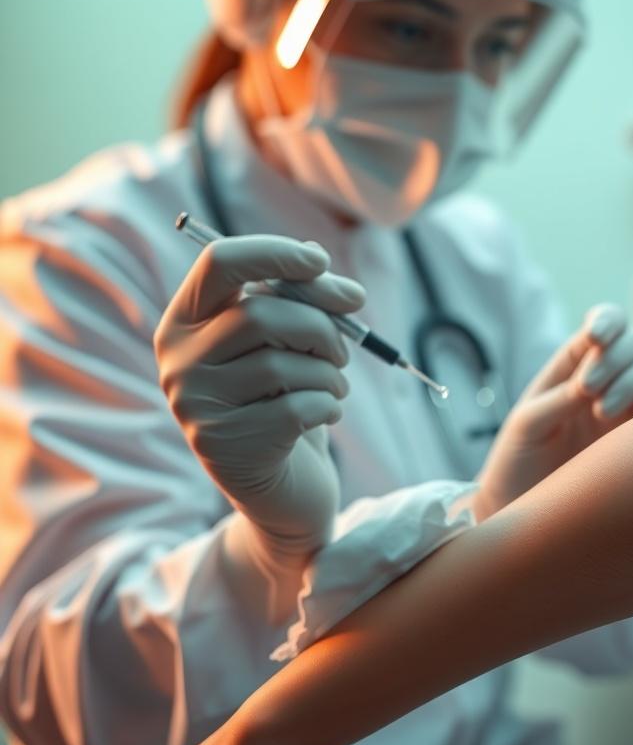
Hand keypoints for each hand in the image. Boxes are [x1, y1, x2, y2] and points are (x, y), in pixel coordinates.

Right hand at [154, 235, 364, 559]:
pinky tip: (326, 415)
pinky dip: (328, 406)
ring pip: (280, 364)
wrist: (283, 491)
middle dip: (320, 326)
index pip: (218, 262)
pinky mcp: (224, 447)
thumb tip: (319, 260)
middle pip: (258, 314)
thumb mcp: (289, 345)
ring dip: (330, 372)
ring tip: (335, 388)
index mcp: (185, 322)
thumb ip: (297, 300)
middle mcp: (176, 361)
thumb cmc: (287, 403)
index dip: (274, 253)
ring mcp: (194, 407)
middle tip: (344, 351)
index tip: (320, 260)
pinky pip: (296, 407)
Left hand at [475, 304, 632, 517]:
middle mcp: (608, 381)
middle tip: (588, 391)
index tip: (597, 338)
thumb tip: (594, 382)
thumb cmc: (518, 463)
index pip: (603, 327)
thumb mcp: (527, 424)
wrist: (529, 510)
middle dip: (616, 360)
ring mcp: (632, 407)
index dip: (607, 322)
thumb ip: (560, 397)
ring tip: (605, 413)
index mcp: (573, 366)